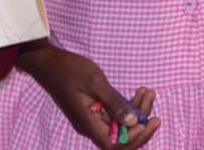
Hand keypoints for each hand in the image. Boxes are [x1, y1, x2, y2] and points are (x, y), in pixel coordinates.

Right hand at [18, 44, 158, 148]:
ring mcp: (93, 118)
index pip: (114, 145)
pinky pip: (116, 114)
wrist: (49, 62)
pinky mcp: (96, 109)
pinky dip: (129, 105)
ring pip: (121, 124)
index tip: (146, 122)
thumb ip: (114, 103)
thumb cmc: (69, 70)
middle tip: (154, 107)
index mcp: (88, 124)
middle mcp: (91, 126)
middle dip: (140, 125)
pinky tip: (141, 91)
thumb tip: (133, 123)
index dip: (132, 139)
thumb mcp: (95, 82)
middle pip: (120, 137)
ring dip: (138, 112)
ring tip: (148, 91)